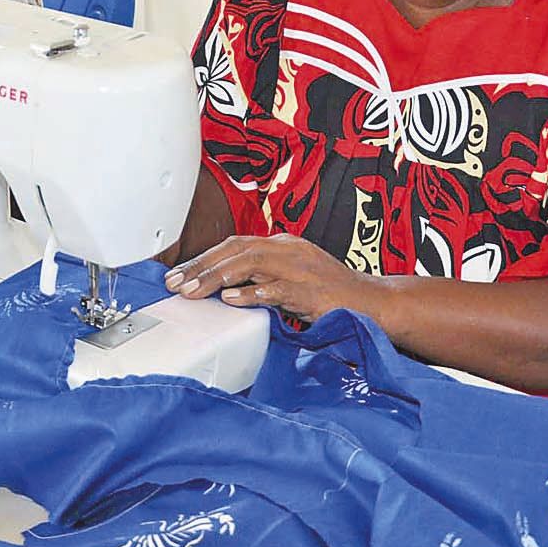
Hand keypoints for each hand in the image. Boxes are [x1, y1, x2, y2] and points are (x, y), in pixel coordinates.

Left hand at [164, 233, 380, 322]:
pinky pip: (277, 289)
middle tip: (175, 283)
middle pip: (236, 250)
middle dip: (202, 266)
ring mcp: (300, 269)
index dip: (203, 258)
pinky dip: (252, 293)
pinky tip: (231, 300)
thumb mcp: (288, 277)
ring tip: (193, 291)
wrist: (372, 302)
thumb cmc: (328, 293)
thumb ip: (258, 277)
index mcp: (282, 244)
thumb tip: (220, 287)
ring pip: (250, 264)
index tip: (178, 275)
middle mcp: (288, 250)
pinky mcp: (311, 291)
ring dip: (217, 277)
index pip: (234, 244)